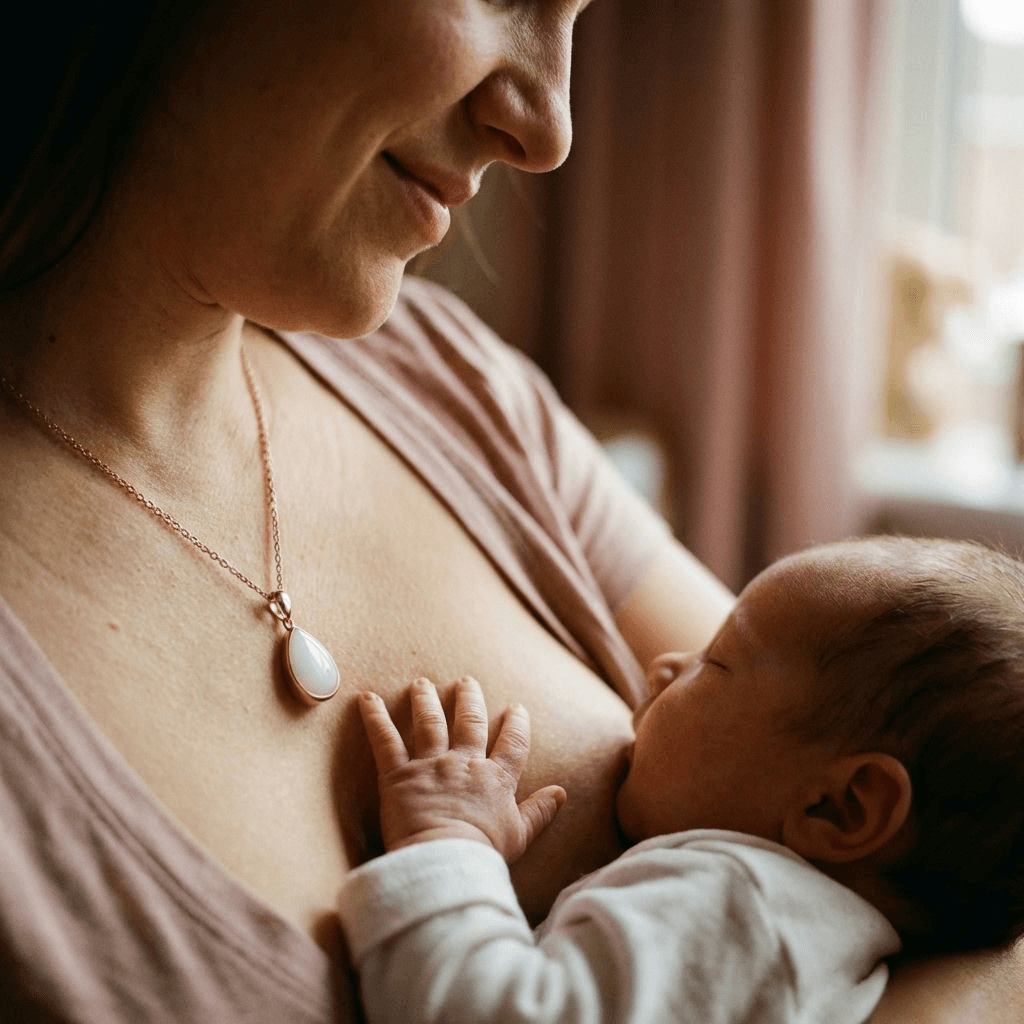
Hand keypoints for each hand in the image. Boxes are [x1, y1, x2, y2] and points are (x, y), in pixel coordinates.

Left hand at [358, 676, 566, 861]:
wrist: (444, 860)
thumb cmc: (482, 854)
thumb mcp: (519, 835)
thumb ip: (539, 811)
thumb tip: (561, 793)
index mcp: (495, 778)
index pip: (512, 743)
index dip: (516, 723)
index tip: (516, 708)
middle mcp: (464, 763)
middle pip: (469, 722)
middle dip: (469, 699)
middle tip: (466, 682)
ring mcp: (430, 765)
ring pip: (429, 721)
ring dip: (426, 699)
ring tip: (422, 683)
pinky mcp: (398, 774)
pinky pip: (384, 739)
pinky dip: (374, 716)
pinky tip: (367, 698)